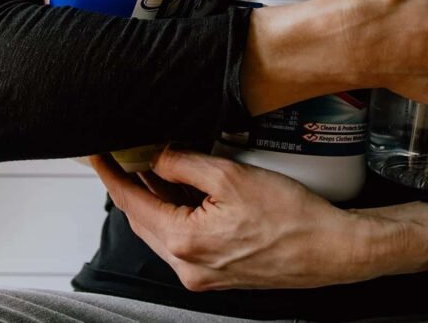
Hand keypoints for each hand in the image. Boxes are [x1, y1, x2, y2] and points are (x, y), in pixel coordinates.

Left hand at [90, 147, 427, 290]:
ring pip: (162, 230)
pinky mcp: (217, 274)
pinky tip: (184, 192)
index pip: (132, 203)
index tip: (96, 155)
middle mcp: (186, 267)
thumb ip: (184, 165)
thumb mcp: (231, 177)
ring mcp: (201, 274)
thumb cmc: (291, 217)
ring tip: (155, 166)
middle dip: (132, 185)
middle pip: (143, 219)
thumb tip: (155, 156)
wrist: (331, 250)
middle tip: (124, 154)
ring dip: (155, 200)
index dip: (112, 175)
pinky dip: (177, 214)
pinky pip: (183, 240)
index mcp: (184, 243)